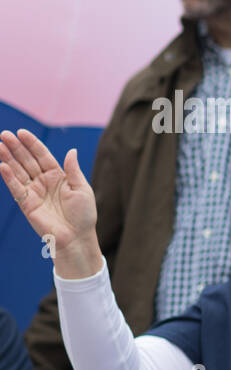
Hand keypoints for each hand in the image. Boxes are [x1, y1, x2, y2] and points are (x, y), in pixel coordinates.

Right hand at [0, 129, 101, 277]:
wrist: (77, 237)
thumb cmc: (84, 214)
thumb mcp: (82, 189)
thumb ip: (73, 170)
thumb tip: (72, 150)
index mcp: (58, 176)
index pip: (42, 156)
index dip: (32, 144)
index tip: (21, 132)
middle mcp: (44, 182)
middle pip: (27, 161)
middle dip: (16, 147)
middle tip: (4, 134)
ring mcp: (34, 192)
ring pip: (18, 171)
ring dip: (8, 158)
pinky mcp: (26, 204)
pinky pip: (16, 188)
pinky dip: (9, 177)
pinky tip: (2, 166)